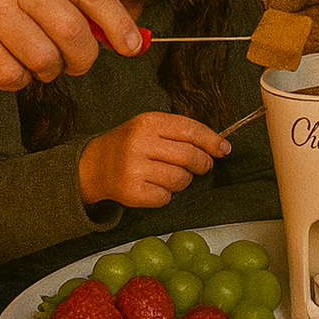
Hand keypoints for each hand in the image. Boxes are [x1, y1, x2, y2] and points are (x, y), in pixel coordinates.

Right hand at [0, 0, 141, 91]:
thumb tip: (114, 31)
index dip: (118, 24)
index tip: (132, 46)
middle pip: (72, 29)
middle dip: (85, 56)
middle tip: (80, 62)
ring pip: (43, 57)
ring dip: (51, 70)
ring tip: (44, 62)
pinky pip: (9, 73)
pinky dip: (19, 80)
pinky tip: (14, 67)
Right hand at [78, 111, 230, 207]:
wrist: (93, 165)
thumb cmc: (130, 145)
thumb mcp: (149, 128)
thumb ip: (179, 132)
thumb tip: (218, 146)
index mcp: (147, 122)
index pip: (189, 129)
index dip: (211, 140)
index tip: (224, 149)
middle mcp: (139, 143)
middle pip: (189, 156)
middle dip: (201, 163)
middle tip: (202, 166)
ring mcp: (134, 168)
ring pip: (180, 179)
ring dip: (183, 181)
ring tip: (171, 176)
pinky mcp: (131, 192)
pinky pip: (165, 197)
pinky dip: (166, 195)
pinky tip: (154, 187)